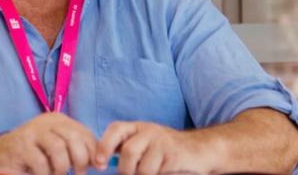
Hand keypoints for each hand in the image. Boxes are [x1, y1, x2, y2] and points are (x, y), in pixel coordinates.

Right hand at [0, 112, 97, 174]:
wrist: (1, 154)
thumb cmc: (35, 155)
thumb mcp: (57, 149)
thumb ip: (75, 150)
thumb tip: (100, 162)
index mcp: (60, 120)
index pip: (85, 133)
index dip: (93, 152)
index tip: (97, 168)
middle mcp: (47, 122)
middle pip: (74, 138)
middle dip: (80, 161)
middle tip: (77, 174)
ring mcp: (32, 132)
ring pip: (58, 149)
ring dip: (61, 169)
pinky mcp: (20, 145)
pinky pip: (40, 162)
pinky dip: (45, 174)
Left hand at [95, 121, 215, 174]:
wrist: (199, 150)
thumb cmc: (165, 150)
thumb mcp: (144, 144)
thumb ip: (126, 149)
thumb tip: (102, 162)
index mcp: (138, 127)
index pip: (116, 129)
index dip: (104, 145)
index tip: (99, 164)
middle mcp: (149, 131)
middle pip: (128, 152)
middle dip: (126, 170)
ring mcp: (163, 143)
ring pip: (143, 168)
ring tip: (151, 173)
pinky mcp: (175, 156)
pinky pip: (157, 173)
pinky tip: (162, 173)